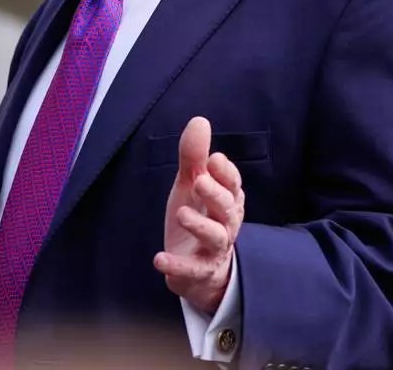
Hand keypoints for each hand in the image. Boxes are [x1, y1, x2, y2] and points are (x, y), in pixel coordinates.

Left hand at [153, 116, 244, 313]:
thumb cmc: (198, 217)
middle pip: (228, 209)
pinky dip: (177, 265)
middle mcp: (225, 225)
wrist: (199, 269)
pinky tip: (159, 259)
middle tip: (199, 180)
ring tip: (181, 214)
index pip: (233, 185)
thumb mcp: (191, 186)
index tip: (215, 159)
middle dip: (216, 194)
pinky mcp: (198, 272)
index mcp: (226, 201)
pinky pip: (192, 270)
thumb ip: (194, 157)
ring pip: (216, 238)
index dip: (226, 174)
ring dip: (200, 226)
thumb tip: (200, 120)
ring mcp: (213, 250)